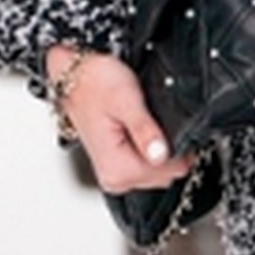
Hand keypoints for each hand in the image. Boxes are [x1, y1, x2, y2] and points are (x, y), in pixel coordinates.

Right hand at [50, 46, 191, 193]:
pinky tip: (141, 130)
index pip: (170, 171)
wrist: (75, 77)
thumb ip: (144, 129)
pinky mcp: (118, 167)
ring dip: (160, 148)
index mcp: (116, 168)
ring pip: (159, 171)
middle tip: (153, 120)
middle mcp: (114, 178)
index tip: (168, 125)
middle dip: (168, 148)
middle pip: (166, 174)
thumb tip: (160, 154)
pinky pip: (149, 165)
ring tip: (143, 122)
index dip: (178, 147)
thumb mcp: (125, 100)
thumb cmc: (95, 84)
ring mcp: (115, 174)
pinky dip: (152, 148)